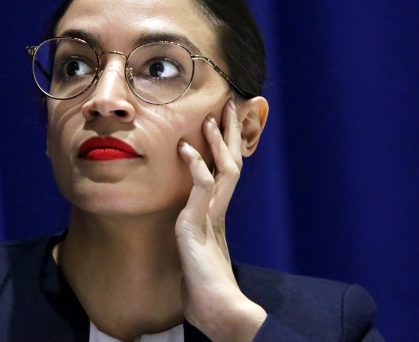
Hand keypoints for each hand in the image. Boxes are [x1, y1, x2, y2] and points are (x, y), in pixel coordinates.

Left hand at [176, 99, 266, 341]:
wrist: (217, 311)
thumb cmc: (205, 291)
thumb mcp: (195, 258)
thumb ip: (193, 244)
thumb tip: (186, 246)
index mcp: (218, 217)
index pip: (225, 174)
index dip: (225, 149)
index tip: (223, 127)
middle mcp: (220, 212)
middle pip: (231, 164)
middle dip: (231, 135)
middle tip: (230, 107)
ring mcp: (213, 216)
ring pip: (223, 169)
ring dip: (218, 142)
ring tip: (211, 117)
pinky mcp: (200, 224)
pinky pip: (202, 186)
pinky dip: (196, 165)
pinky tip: (186, 149)